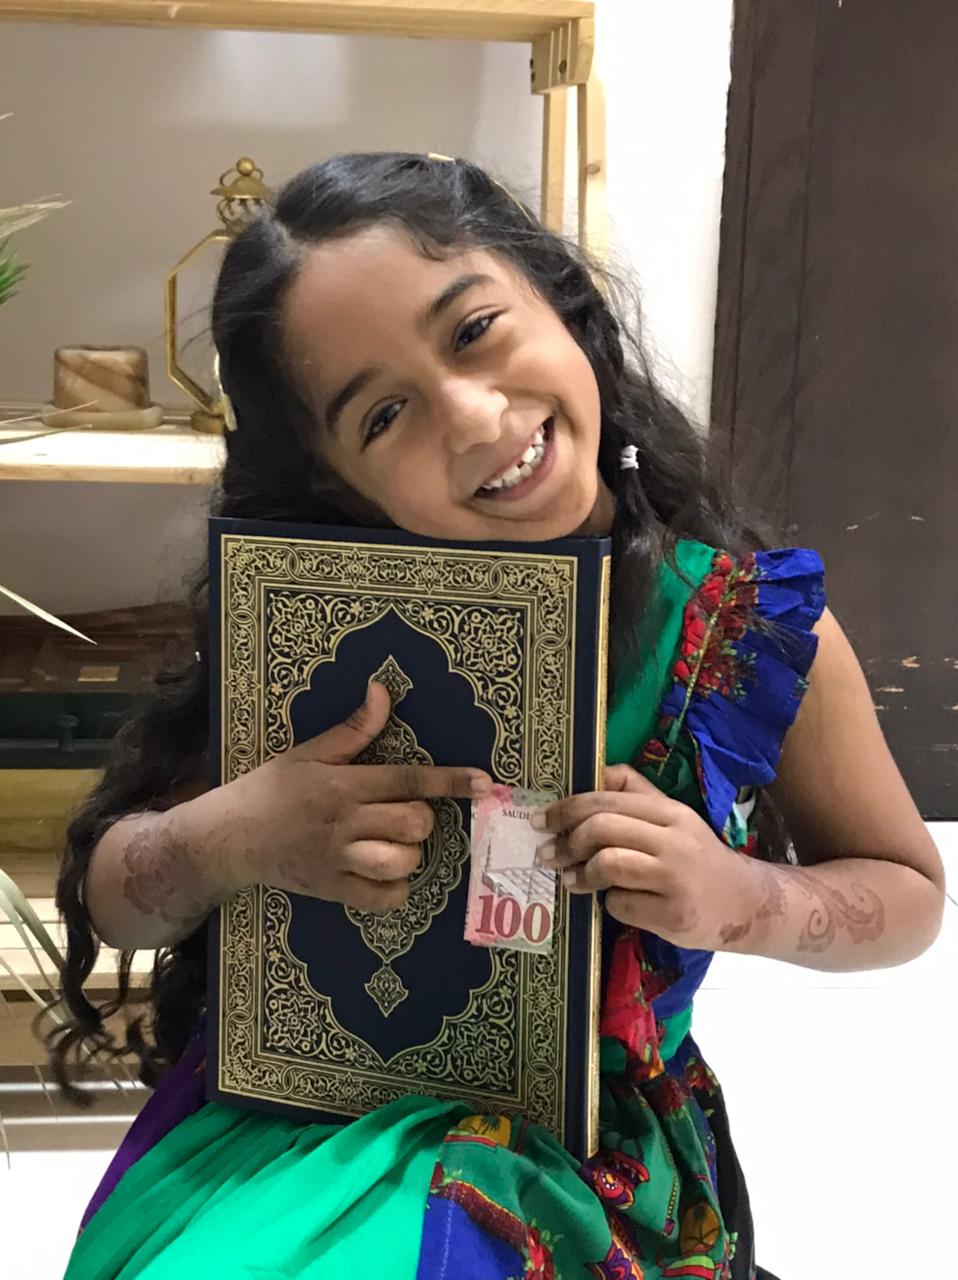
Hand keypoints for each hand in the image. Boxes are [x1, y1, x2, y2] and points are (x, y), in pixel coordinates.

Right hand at [186, 682, 491, 912]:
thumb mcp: (308, 753)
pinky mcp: (333, 891)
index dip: (451, 781)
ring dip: (409, 855)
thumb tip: (383, 692)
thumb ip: (353, 730)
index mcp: (343, 785)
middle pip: (414, 824)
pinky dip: (395, 889)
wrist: (228, 839)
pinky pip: (384, 898)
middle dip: (421, 819)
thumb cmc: (272, 790)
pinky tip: (383, 873)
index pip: (408, 781)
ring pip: (403, 862)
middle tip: (404, 815)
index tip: (484, 782)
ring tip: (394, 846)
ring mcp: (340, 861)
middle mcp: (346, 823)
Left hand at [533, 764, 754, 949]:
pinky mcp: (674, 914)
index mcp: (670, 811)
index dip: (567, 807)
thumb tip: (591, 774)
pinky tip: (614, 902)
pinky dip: (609, 903)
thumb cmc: (697, 858)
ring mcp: (676, 878)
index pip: (608, 797)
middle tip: (547, 854)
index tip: (541, 819)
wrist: (746, 905)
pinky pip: (621, 904)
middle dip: (566, 840)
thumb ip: (635, 793)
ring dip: (581, 873)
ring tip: (570, 879)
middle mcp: (675, 840)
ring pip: (608, 863)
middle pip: (603, 827)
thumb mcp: (673, 818)